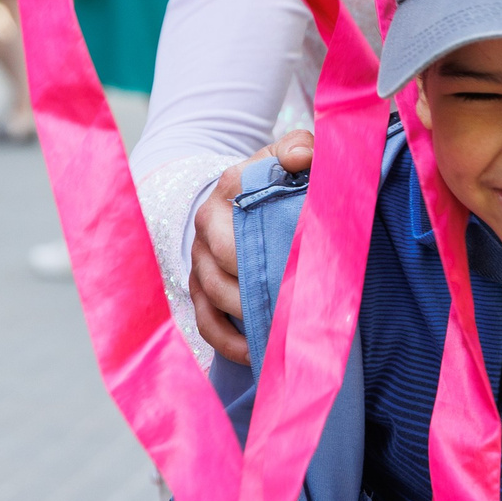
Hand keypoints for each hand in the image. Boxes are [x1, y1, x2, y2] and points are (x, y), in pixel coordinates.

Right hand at [189, 129, 316, 363]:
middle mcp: (207, 223)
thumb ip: (299, 147)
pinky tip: (255, 353)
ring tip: (282, 329)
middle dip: (258, 282)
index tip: (296, 254)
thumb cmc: (277, 177)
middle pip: (225, 261)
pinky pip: (206, 321)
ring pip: (215, 294)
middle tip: (297, 300)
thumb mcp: (288, 153)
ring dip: (247, 314)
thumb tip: (302, 157)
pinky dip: (228, 342)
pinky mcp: (199, 287)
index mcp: (230, 187)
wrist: (245, 193)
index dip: (261, 234)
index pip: (236, 213)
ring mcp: (199, 258)